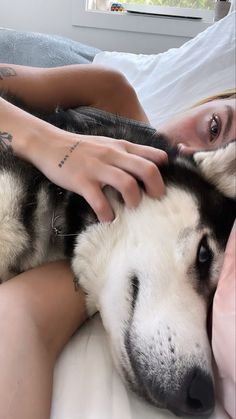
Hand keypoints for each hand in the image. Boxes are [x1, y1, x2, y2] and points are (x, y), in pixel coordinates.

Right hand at [30, 129, 167, 221]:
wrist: (50, 144)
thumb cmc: (82, 148)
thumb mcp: (108, 144)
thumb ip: (127, 153)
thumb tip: (150, 167)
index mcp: (122, 147)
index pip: (154, 156)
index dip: (164, 172)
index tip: (162, 185)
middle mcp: (114, 156)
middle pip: (147, 170)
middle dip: (156, 189)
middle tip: (155, 201)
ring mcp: (98, 168)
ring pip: (127, 185)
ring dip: (134, 201)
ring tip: (130, 208)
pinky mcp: (82, 181)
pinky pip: (100, 201)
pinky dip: (107, 214)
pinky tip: (107, 218)